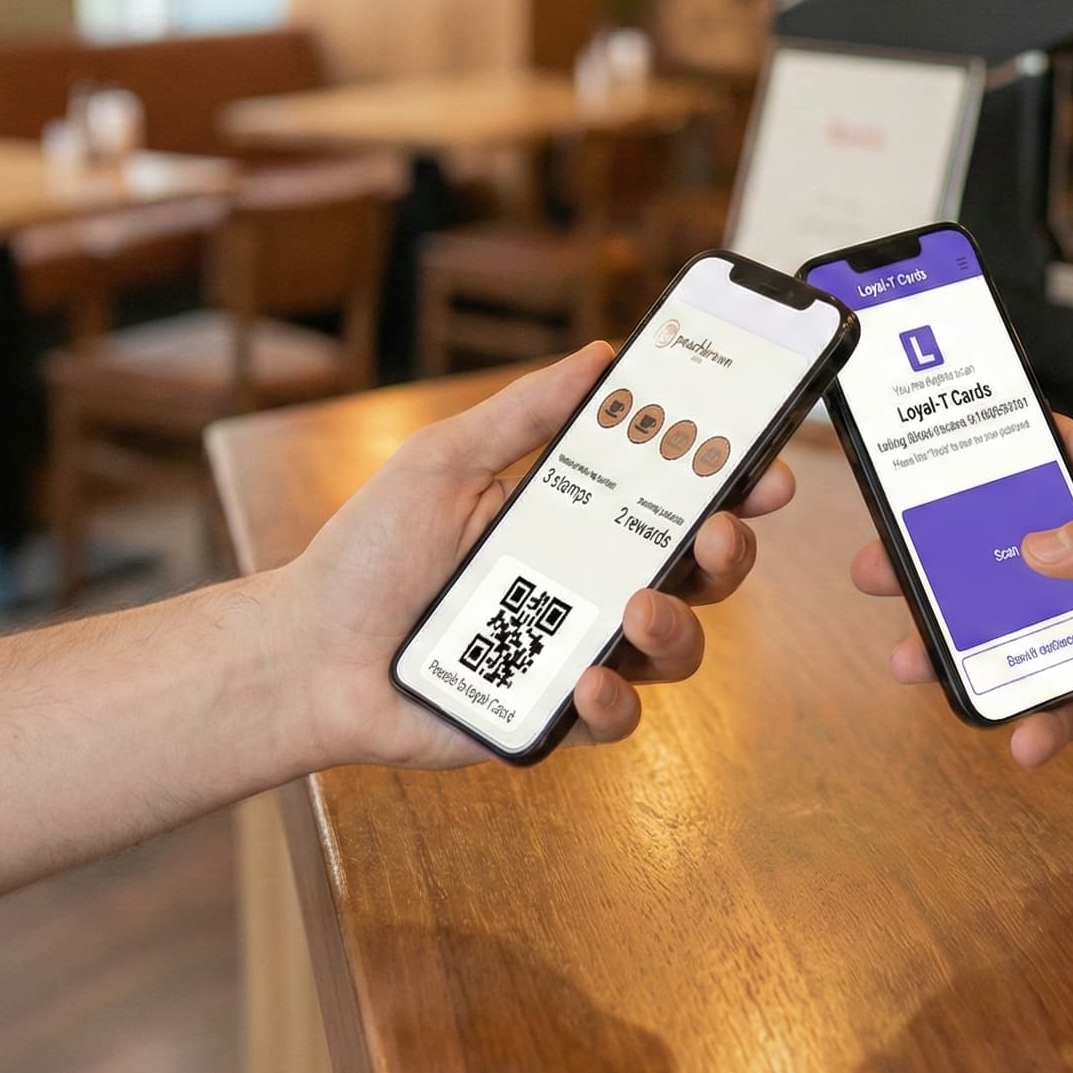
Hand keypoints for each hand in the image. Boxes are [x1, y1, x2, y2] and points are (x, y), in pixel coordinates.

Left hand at [280, 343, 794, 769]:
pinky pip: (616, 716)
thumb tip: (598, 356)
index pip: (677, 494)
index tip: (763, 464)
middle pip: (702, 570)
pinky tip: (590, 680)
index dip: (734, 480)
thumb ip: (523, 415)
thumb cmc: (370, 554)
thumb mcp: (444, 462)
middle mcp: (594, 582)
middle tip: (720, 532)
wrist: (308, 654)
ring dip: (679, 626)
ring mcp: (580, 649)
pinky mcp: (556, 714)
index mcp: (579, 516)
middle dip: (731, 550)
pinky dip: (615, 700)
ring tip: (640, 609)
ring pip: (676, 647)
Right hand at [853, 421, 1072, 817]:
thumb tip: (1039, 542)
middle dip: (939, 558)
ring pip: (1007, 632)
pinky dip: (1024, 722)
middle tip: (882, 565)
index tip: (928, 440)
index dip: (996, 445)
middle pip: (1005, 551)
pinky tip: (1024, 736)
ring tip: (913, 656)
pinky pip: (1045, 707)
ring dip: (957, 646)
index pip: (1056, 459)